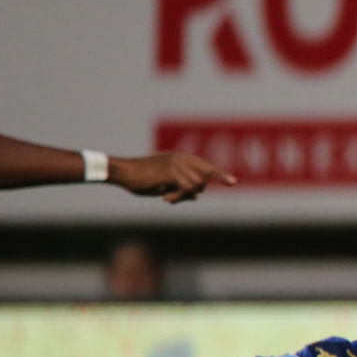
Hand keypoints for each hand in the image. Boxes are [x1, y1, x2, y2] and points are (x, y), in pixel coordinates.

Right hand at [111, 152, 236, 202]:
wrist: (123, 172)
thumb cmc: (141, 179)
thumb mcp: (164, 184)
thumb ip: (181, 187)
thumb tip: (198, 195)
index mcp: (181, 158)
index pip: (206, 166)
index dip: (220, 174)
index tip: (233, 182)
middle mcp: (182, 159)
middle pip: (202, 181)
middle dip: (191, 193)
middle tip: (173, 197)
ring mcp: (177, 164)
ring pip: (195, 187)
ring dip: (182, 197)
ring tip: (167, 196)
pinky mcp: (171, 172)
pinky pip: (185, 190)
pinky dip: (177, 198)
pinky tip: (165, 198)